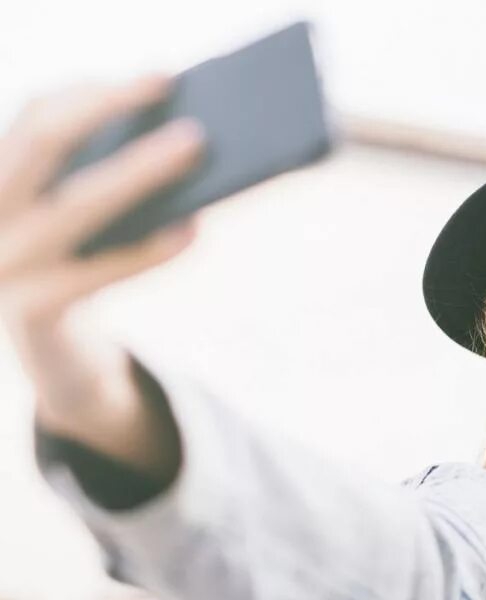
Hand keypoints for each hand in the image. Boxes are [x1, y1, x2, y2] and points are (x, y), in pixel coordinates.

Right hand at [0, 72, 204, 469]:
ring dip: (139, 169)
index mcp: (1, 184)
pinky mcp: (32, 312)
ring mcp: (5, 265)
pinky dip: (148, 252)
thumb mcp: (91, 226)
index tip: (155, 77)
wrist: (60, 364)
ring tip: (195, 144)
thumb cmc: (86, 274)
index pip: (35, 116)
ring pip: (77, 204)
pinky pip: (98, 273)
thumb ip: (113, 184)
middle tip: (168, 80)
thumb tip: (186, 141)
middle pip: (45, 141)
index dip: (90, 91)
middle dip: (107, 105)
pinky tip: (193, 231)